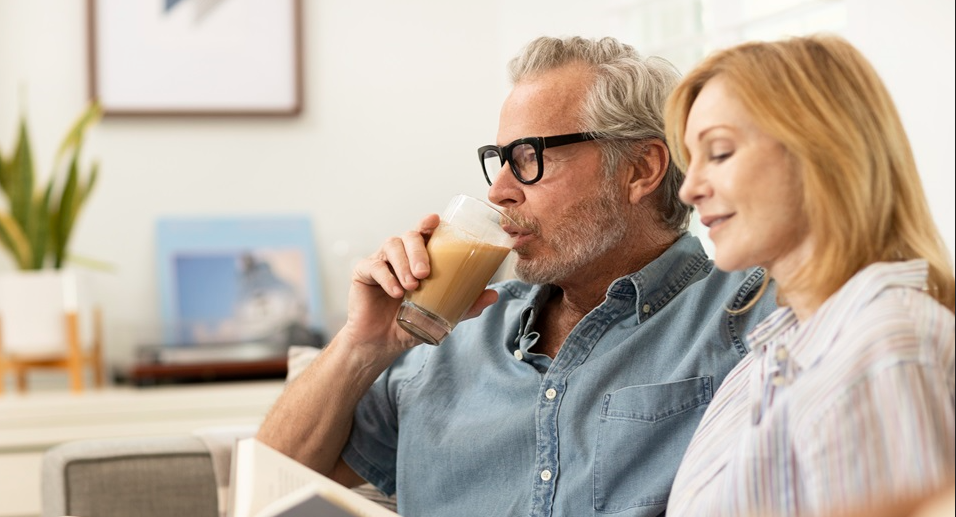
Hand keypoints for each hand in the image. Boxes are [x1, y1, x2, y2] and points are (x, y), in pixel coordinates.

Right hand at [338, 214, 499, 353]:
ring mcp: (380, 261)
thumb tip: (494, 295)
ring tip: (412, 286)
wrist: (382, 344)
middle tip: (425, 273)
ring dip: (404, 264)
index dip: (428, 223)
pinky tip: (395, 292)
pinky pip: (374, 266)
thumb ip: (465, 306)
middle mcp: (400, 255)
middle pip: (409, 236)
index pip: (424, 233)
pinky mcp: (363, 272)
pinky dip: (387, 278)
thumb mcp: (441, 316)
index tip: (434, 221)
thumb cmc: (410, 324)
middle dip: (418, 251)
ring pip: (391, 246)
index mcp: (418, 258)